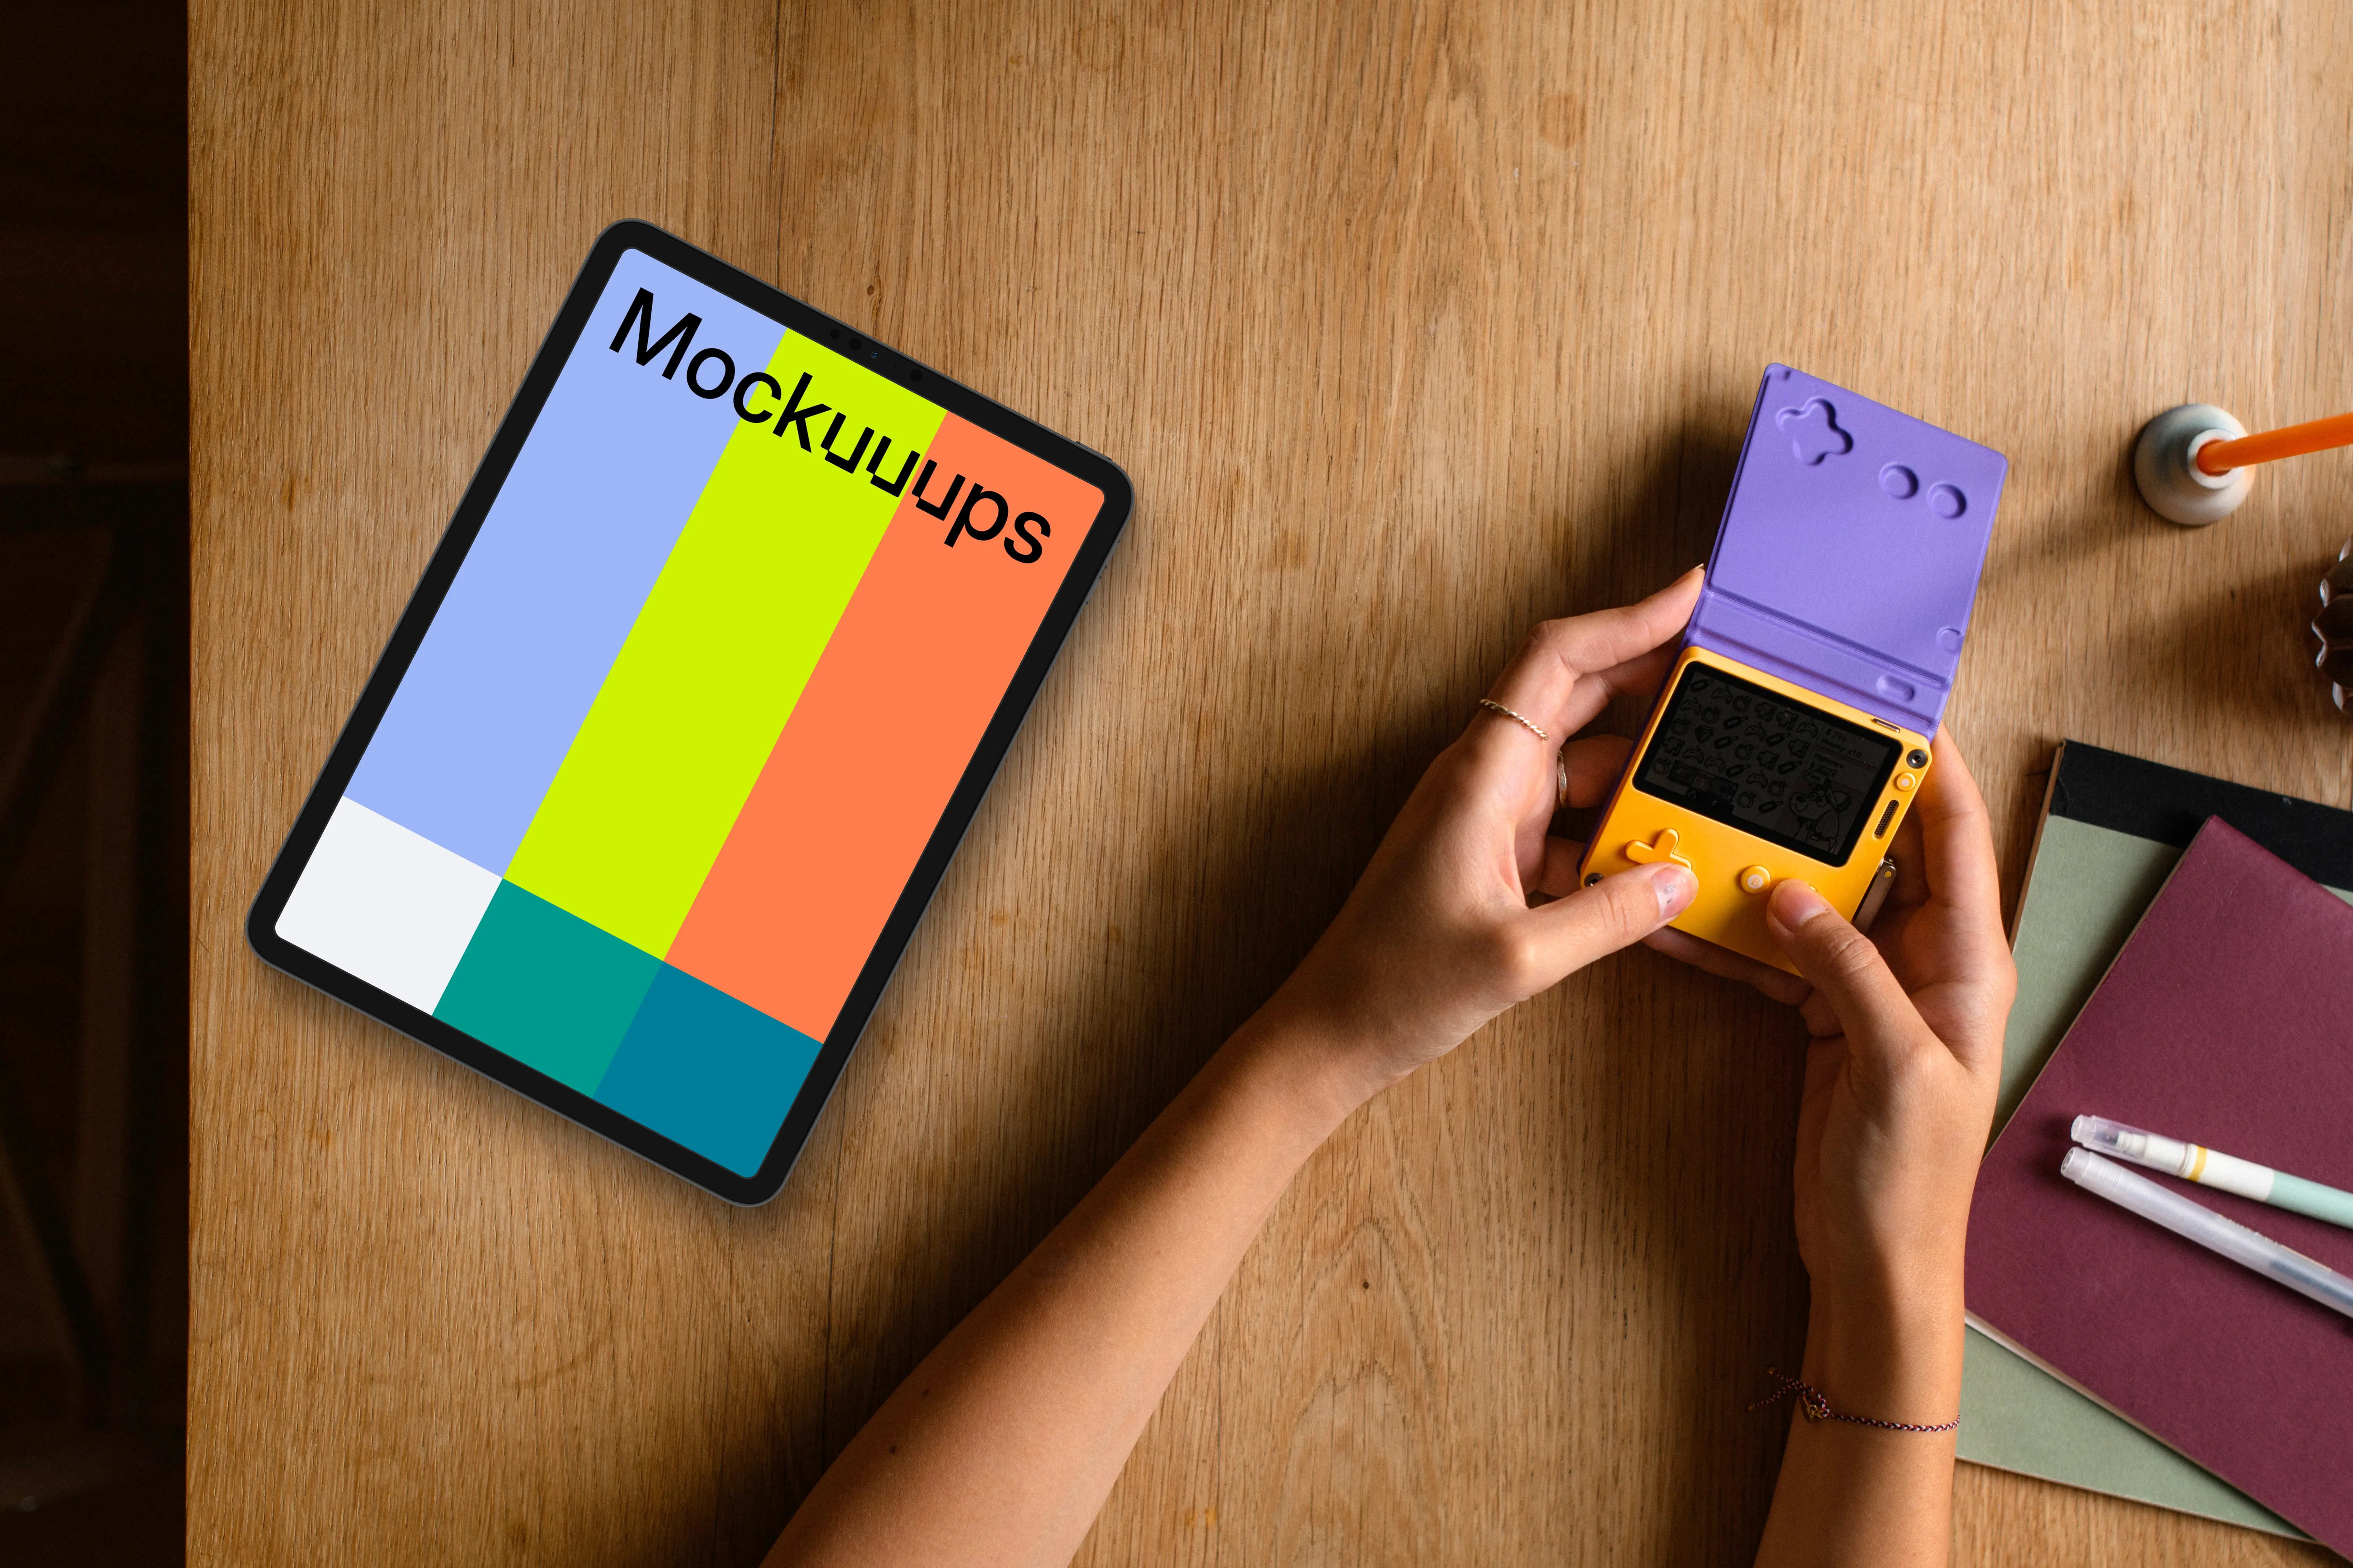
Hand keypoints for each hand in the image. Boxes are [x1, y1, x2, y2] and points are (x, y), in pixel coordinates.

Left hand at [1256, 569, 1705, 1106]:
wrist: (1335, 1029)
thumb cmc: (1398, 986)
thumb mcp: (1519, 958)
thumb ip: (1608, 917)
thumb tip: (1678, 881)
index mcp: (1480, 775)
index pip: (1556, 660)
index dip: (1624, 619)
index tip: (1687, 595)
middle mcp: (1484, 778)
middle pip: (1577, 697)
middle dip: (1651, 680)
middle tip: (1724, 679)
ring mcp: (1489, 814)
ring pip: (1582, 763)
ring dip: (1641, 768)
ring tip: (1710, 774)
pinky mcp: (1495, 853)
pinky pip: (1571, 819)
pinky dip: (1615, 827)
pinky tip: (1657, 856)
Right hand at [1648, 729, 2014, 1414]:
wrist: (1876, 1260)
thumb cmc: (1909, 1177)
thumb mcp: (1892, 1062)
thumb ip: (1845, 968)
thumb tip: (1789, 892)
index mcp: (1968, 960)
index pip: (1954, 834)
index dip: (1929, 764)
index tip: (1888, 704)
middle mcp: (1923, 959)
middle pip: (1877, 850)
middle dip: (1830, 797)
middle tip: (1778, 740)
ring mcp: (1869, 984)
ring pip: (1815, 894)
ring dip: (1764, 860)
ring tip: (1712, 813)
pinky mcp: (1822, 1013)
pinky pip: (1774, 950)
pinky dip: (1730, 929)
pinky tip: (1681, 908)